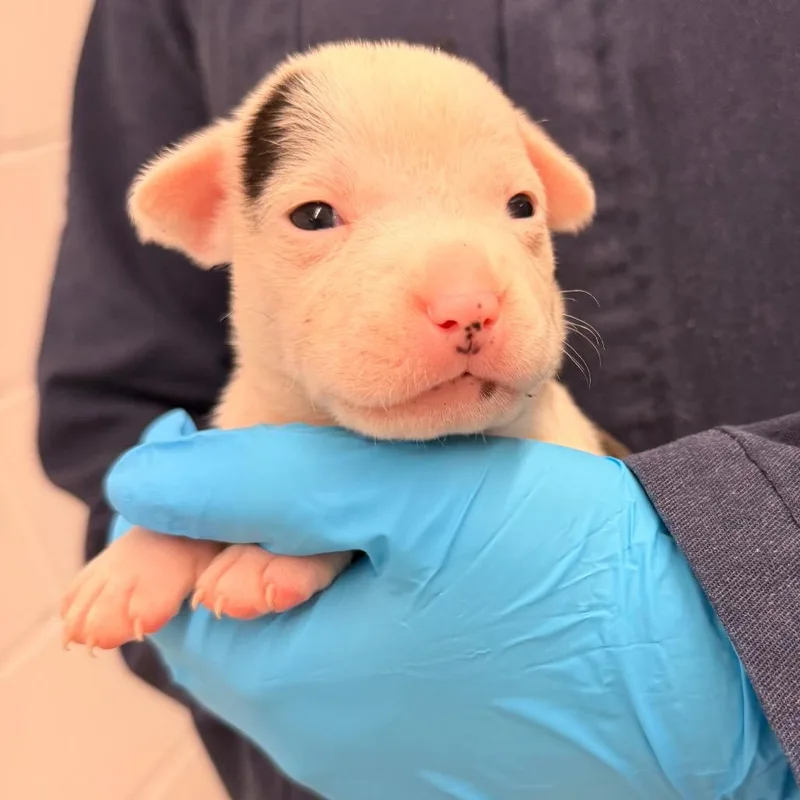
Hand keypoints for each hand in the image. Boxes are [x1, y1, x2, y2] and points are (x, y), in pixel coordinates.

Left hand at [105, 410, 793, 799]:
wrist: (690, 660)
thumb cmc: (554, 572)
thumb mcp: (401, 501)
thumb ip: (262, 485)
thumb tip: (144, 474)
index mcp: (301, 687)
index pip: (182, 597)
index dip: (180, 509)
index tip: (194, 438)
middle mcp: (331, 741)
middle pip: (236, 628)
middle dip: (233, 537)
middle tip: (265, 462)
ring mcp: (385, 754)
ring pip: (300, 647)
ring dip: (297, 568)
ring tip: (331, 498)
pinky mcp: (435, 746)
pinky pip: (358, 673)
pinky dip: (350, 607)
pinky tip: (392, 562)